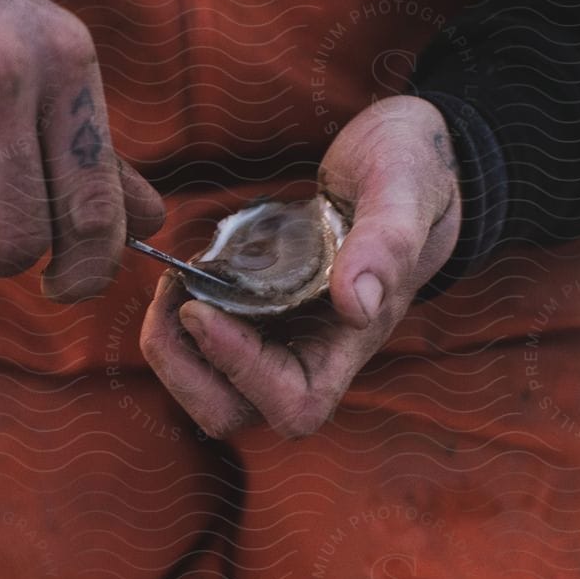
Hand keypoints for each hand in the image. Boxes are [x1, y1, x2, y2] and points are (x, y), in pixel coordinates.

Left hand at [139, 96, 461, 438]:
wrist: (399, 164)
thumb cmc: (410, 176)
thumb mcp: (405, 189)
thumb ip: (387, 242)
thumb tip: (357, 306)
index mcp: (351, 345)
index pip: (293, 404)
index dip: (242, 372)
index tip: (203, 308)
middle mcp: (309, 357)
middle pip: (231, 414)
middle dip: (183, 367)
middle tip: (172, 294)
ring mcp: (276, 343)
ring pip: (205, 389)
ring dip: (169, 346)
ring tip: (171, 280)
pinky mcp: (250, 322)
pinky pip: (197, 352)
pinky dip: (173, 320)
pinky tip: (181, 272)